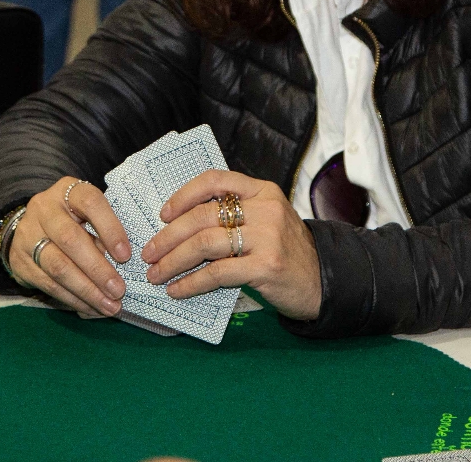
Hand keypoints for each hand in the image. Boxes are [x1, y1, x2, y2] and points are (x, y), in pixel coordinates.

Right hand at [6, 177, 131, 317]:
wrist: (30, 226)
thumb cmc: (72, 218)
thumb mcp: (88, 214)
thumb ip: (103, 231)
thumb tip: (121, 263)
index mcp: (68, 191)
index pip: (90, 203)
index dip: (110, 228)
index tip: (126, 255)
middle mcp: (44, 209)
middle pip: (71, 239)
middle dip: (98, 269)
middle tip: (119, 290)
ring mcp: (28, 235)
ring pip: (58, 266)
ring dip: (86, 290)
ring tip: (108, 306)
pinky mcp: (20, 261)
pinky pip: (48, 284)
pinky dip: (72, 298)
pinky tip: (90, 307)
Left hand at [141, 170, 321, 320]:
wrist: (322, 281)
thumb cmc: (285, 252)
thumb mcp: (266, 221)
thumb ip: (234, 215)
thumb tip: (178, 227)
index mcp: (263, 191)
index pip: (215, 180)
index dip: (184, 195)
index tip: (163, 214)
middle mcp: (266, 209)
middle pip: (203, 215)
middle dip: (168, 236)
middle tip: (148, 253)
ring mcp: (267, 237)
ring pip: (204, 244)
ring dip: (173, 261)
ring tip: (157, 274)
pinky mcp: (266, 266)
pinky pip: (216, 273)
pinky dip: (191, 283)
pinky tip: (178, 290)